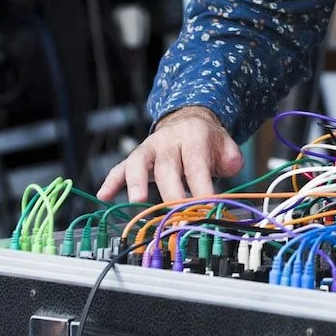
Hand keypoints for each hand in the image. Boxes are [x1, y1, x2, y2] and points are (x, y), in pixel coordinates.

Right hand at [97, 106, 244, 203]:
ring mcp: (149, 149)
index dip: (201, 189)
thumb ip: (230, 157)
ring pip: (139, 164)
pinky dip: (111, 182)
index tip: (206, 210)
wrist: (187, 120)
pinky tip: (104, 196)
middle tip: (177, 215)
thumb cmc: (205, 140)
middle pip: (167, 168)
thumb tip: (231, 166)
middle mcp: (167, 142)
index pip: (196, 166)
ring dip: (137, 182)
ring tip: (137, 200)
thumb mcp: (224, 144)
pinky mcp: (135, 158)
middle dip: (171, 193)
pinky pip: (119, 168)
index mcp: (192, 138)